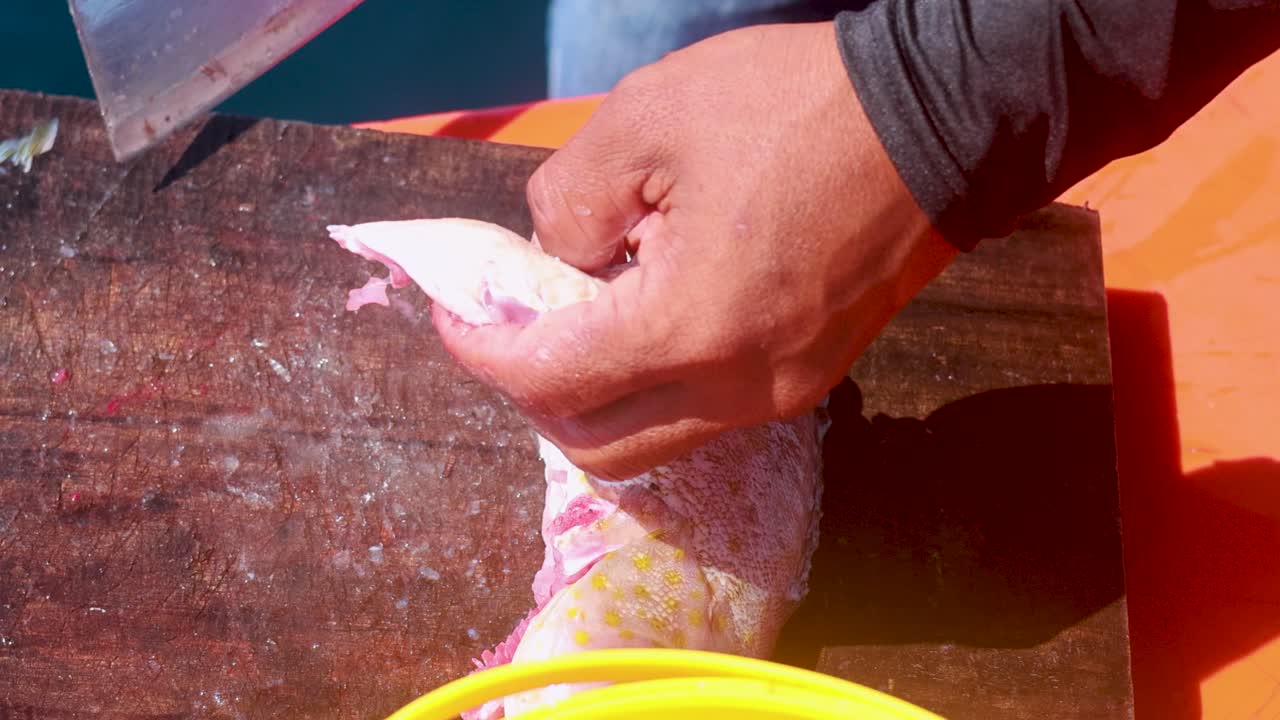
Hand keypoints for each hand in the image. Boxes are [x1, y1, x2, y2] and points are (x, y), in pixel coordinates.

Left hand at [432, 21, 956, 478]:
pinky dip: (653, 388)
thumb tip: (555, 260)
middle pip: (599, 447)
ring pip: (655, 441)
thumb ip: (567, 202)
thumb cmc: (791, 108)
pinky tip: (645, 321)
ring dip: (595, 399)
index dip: (484, 352)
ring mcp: (781, 397)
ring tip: (575, 323)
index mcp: (691, 328)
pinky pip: (704, 417)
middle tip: (508, 331)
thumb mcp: (646, 120)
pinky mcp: (809, 381)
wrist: (937, 121)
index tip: (455, 316)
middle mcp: (739, 391)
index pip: (553, 380)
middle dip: (532, 396)